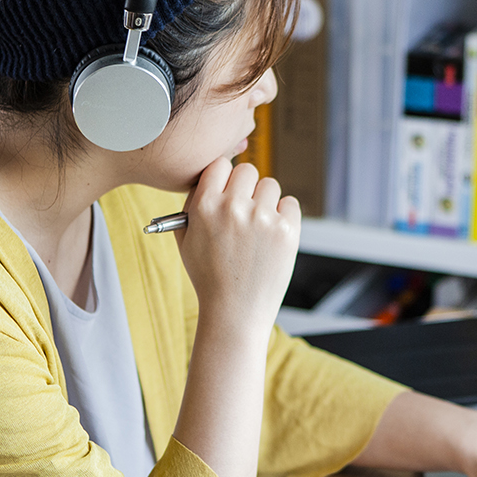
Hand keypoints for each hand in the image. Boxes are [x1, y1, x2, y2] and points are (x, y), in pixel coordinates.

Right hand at [175, 160, 299, 332]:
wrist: (234, 312)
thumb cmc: (209, 277)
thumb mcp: (185, 240)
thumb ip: (191, 205)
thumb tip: (207, 177)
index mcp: (205, 207)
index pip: (219, 164)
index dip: (224, 177)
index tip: (227, 189)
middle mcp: (233, 208)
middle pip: (247, 171)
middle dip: (246, 187)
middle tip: (244, 209)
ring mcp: (262, 219)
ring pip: (270, 186)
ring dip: (266, 201)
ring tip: (258, 227)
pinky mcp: (287, 231)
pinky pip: (290, 203)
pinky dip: (284, 215)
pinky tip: (272, 235)